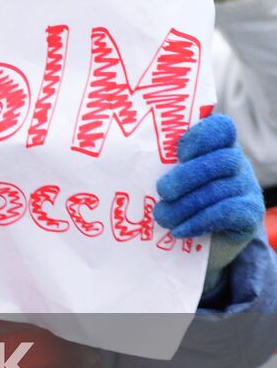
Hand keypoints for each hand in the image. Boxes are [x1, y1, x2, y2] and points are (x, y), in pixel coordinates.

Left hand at [156, 114, 264, 271]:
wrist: (199, 239)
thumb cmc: (174, 197)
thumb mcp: (163, 174)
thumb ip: (155, 162)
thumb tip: (117, 157)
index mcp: (215, 145)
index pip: (220, 128)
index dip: (201, 137)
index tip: (178, 152)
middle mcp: (235, 162)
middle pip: (221, 160)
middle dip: (187, 176)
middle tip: (162, 192)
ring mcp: (246, 186)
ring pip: (221, 189)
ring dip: (187, 205)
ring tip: (163, 217)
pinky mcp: (250, 212)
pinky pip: (229, 212)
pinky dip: (200, 220)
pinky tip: (180, 230)